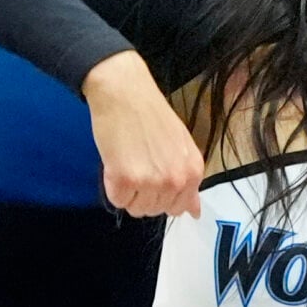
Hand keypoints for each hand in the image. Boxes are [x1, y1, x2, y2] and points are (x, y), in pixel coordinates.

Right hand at [82, 51, 203, 218]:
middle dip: (143, 193)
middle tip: (138, 162)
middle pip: (155, 211)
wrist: (125, 92)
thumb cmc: (150, 115)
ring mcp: (151, 181)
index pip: (178, 208)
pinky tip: (117, 162)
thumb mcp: (181, 147)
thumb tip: (194, 213)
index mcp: (193, 172)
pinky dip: (112, 186)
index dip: (161, 194)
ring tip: (128, 161)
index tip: (153, 174)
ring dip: (128, 191)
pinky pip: (117, 200)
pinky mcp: (125, 179)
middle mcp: (176, 180)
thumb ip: (188, 181)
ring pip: (136, 209)